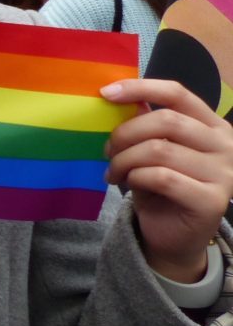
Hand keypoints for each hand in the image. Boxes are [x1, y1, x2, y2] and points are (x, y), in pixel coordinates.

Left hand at [102, 79, 232, 280]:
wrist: (174, 236)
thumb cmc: (160, 186)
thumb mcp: (152, 148)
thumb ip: (145, 123)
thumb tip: (117, 95)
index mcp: (212, 125)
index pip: (177, 93)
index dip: (141, 88)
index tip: (105, 92)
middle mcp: (225, 146)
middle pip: (166, 120)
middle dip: (125, 133)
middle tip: (107, 150)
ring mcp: (224, 174)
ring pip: (159, 150)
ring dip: (124, 159)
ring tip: (113, 170)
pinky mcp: (212, 201)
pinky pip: (162, 177)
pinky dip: (135, 177)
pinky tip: (127, 184)